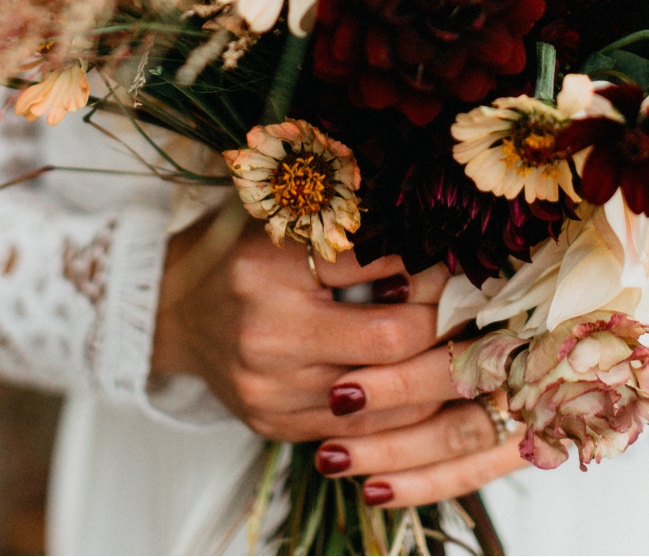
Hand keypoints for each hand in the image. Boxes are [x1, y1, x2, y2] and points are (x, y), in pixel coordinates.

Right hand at [153, 217, 526, 506]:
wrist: (176, 312)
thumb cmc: (242, 254)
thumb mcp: (284, 220)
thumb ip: (346, 221)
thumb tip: (431, 225)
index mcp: (267, 265)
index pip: (374, 262)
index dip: (426, 259)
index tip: (459, 255)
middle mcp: (265, 331)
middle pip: (390, 339)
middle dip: (442, 321)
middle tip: (472, 303)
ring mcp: (268, 388)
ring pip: (384, 393)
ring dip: (430, 369)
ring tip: (459, 342)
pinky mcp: (273, 424)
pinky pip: (360, 427)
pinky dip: (398, 405)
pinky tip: (420, 380)